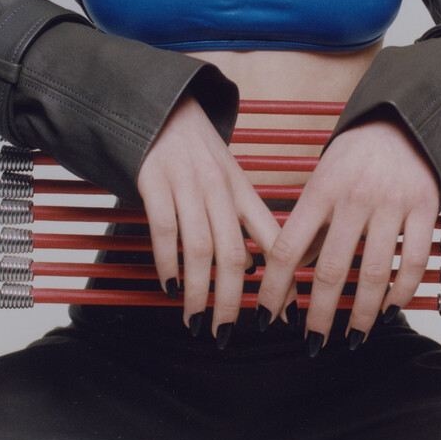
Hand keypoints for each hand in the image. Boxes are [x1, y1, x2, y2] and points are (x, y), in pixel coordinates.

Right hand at [137, 96, 281, 339]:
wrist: (164, 107)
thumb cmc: (198, 151)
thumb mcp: (229, 179)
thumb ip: (243, 219)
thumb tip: (255, 268)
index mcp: (242, 189)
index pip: (271, 237)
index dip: (282, 278)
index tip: (286, 315)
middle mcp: (219, 189)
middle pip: (234, 253)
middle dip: (232, 299)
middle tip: (228, 332)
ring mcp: (187, 185)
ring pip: (201, 247)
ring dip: (199, 290)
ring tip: (197, 320)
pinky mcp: (154, 182)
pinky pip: (165, 229)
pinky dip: (169, 262)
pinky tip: (170, 286)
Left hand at [255, 118, 440, 350]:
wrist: (404, 121)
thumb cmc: (357, 153)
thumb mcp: (323, 179)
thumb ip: (311, 223)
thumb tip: (293, 270)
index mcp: (320, 190)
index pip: (288, 247)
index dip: (274, 287)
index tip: (268, 315)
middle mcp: (353, 198)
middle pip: (331, 270)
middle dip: (320, 313)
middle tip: (314, 340)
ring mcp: (390, 204)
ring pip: (374, 272)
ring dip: (362, 313)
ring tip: (353, 334)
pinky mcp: (424, 208)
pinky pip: (412, 261)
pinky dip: (402, 291)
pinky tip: (392, 307)